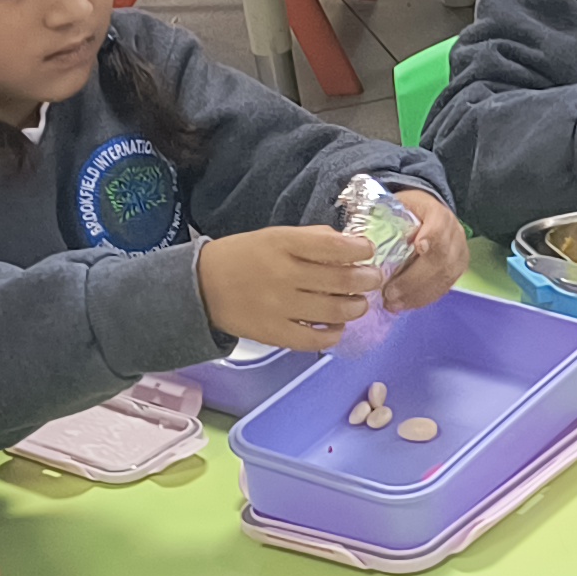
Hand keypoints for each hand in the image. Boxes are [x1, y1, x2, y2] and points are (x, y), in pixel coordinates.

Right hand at [199, 224, 379, 350]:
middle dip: (367, 280)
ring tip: (358, 303)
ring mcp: (278, 307)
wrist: (202, 287)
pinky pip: (314, 340)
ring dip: (356, 308)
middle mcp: (282, 275)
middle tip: (374, 279)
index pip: (333, 246)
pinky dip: (333, 334)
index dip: (360, 250)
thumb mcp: (275, 236)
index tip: (368, 251)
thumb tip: (351, 245)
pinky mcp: (273, 334)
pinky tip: (337, 326)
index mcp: (282, 244)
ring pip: (333, 311)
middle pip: (340, 281)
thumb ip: (312, 239)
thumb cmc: (244, 256)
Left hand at [382, 189, 467, 313]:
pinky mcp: (457, 270)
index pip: (439, 226)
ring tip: (393, 304)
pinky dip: (424, 298)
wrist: (430, 215)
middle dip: (414, 279)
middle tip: (390, 293)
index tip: (418, 247)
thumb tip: (355, 239)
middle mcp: (454, 233)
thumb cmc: (408, 211)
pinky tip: (405, 305)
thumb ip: (381, 217)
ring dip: (417, 294)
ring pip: (444, 277)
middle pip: (440, 259)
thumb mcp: (395, 205)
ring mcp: (459, 253)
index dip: (432, 237)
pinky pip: (444, 288)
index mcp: (438, 213)